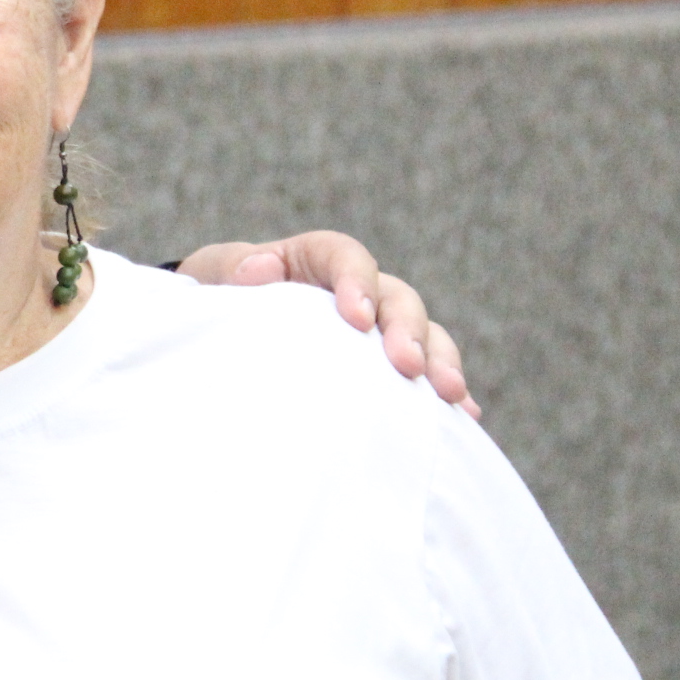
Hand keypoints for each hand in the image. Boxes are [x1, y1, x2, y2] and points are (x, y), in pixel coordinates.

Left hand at [171, 231, 478, 419]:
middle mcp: (356, 290)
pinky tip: (466, 421)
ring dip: (440, 362)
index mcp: (314, 259)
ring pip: (424, 335)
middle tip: (408, 366)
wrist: (219, 327)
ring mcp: (377, 331)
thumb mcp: (214, 275)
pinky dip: (446, 398)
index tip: (356, 318)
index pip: (345, 258)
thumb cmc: (216, 295)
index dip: (357, 282)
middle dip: (408, 330)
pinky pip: (425, 378)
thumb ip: (233, 268)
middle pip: (397, 298)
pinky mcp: (385, 369)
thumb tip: (259, 269)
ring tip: (450, 395)